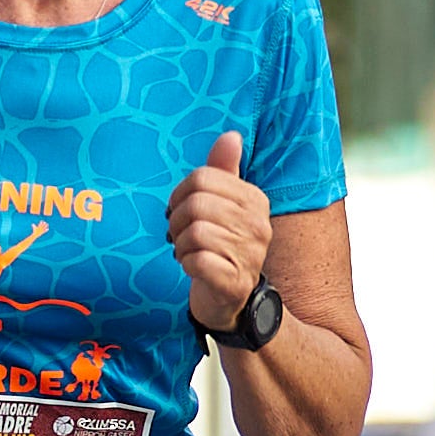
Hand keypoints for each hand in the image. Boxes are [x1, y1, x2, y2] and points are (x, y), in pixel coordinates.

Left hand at [168, 130, 273, 333]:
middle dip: (177, 221)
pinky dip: (186, 264)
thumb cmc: (221, 248)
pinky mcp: (234, 281)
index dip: (179, 194)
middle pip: (196, 204)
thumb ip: (224, 171)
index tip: (180, 211)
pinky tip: (193, 268)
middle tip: (180, 235)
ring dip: (180, 244)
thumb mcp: (223, 207)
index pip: (202, 178)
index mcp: (254, 200)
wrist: (231, 300)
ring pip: (194, 232)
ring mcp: (249, 254)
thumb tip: (231, 135)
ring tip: (187, 251)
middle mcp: (257, 224)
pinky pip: (197, 260)